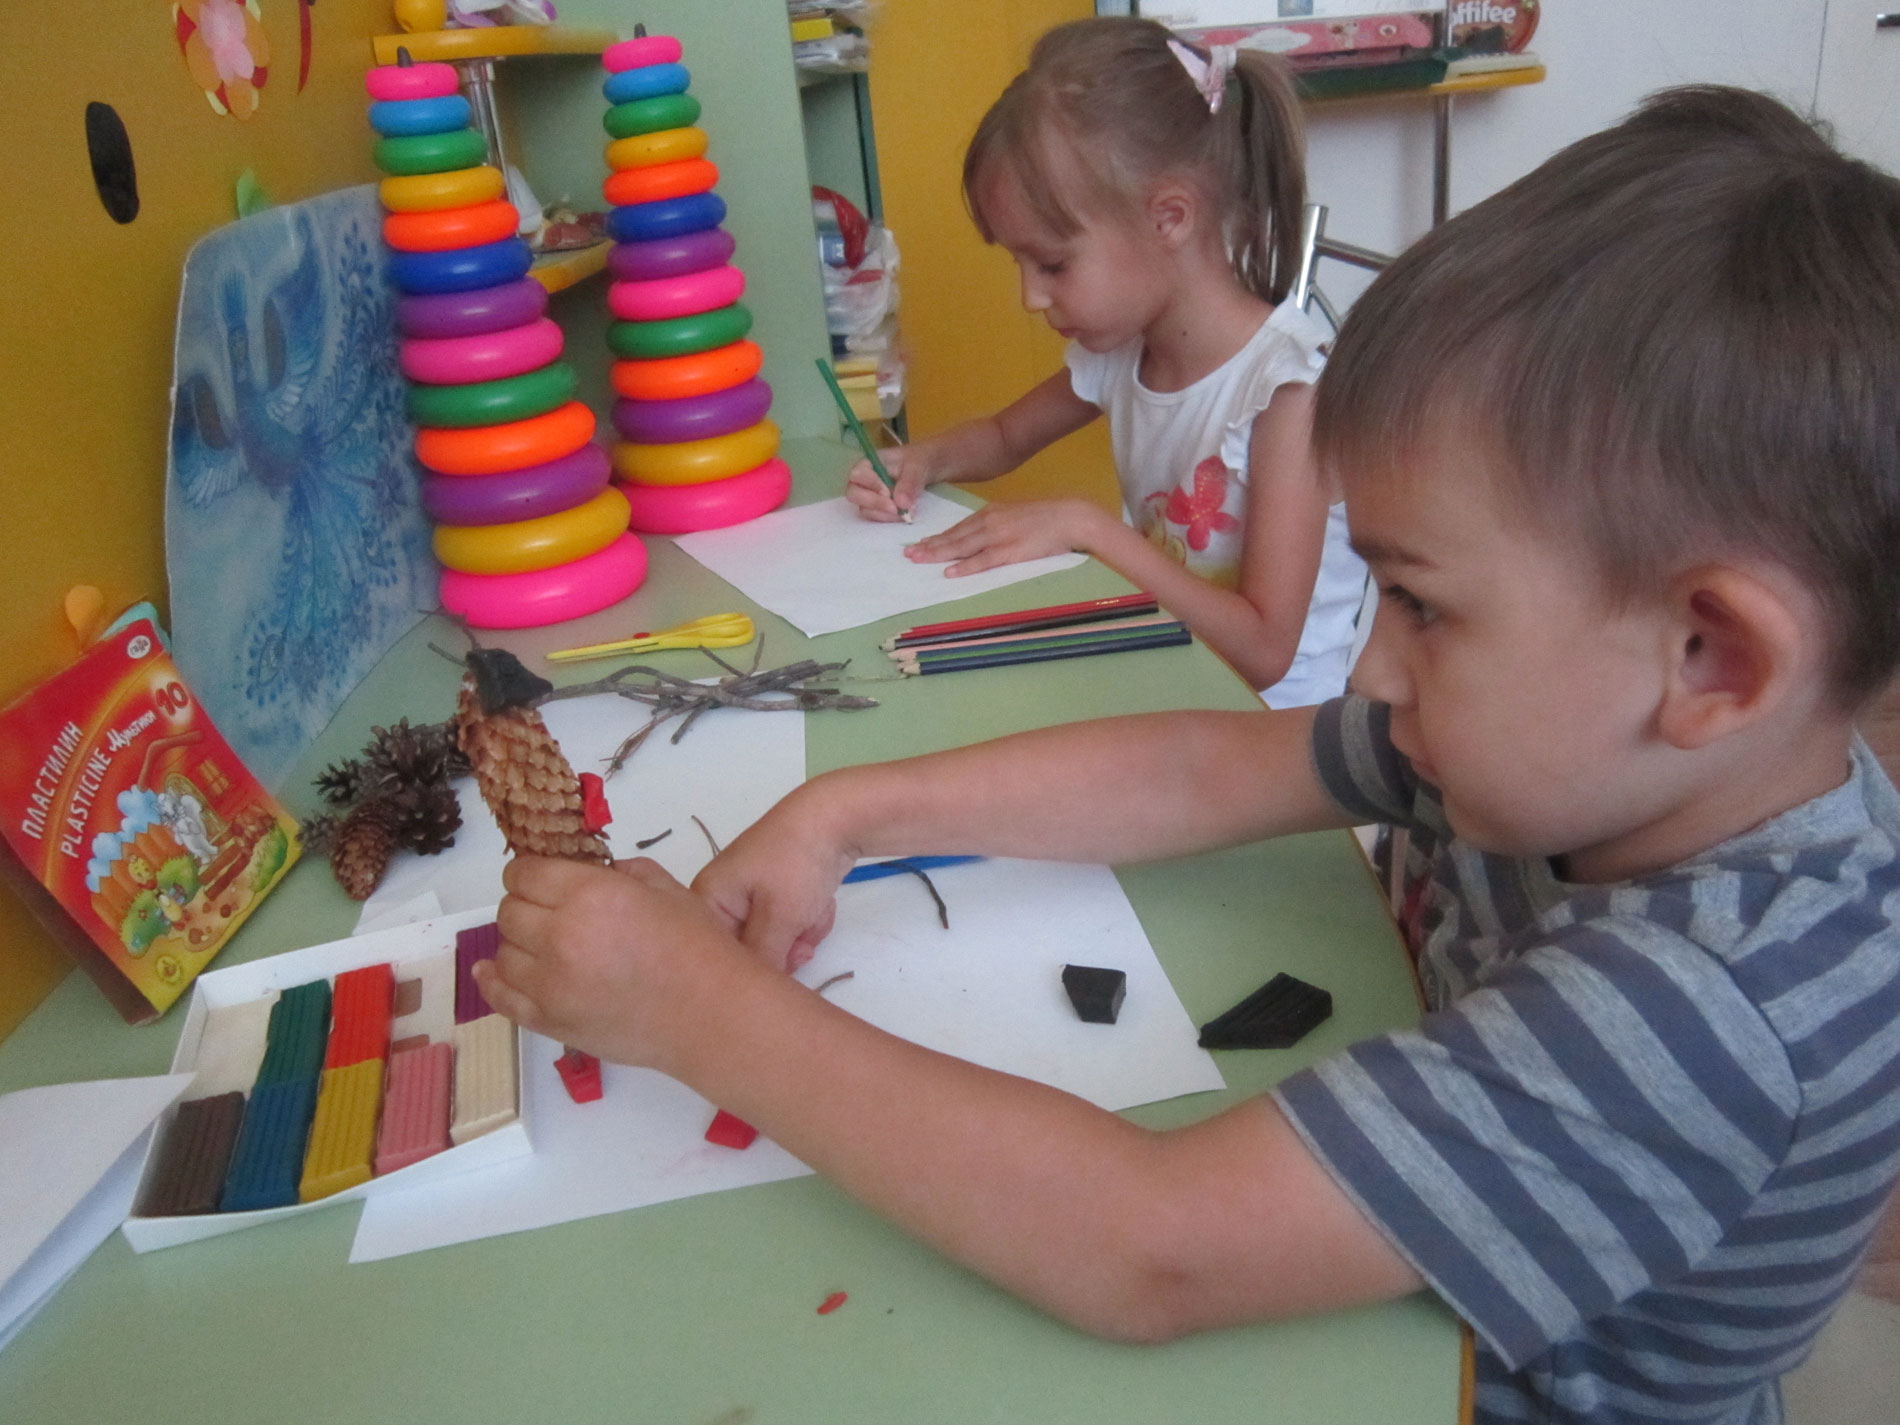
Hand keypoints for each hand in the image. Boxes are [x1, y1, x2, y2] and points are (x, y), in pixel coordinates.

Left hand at [477, 855, 744, 1070]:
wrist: (711, 1016)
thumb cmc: (699, 947)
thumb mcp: (664, 888)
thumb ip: (619, 872)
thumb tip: (589, 873)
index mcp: (589, 895)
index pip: (524, 873)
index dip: (533, 873)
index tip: (547, 879)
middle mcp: (559, 936)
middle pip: (508, 911)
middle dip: (526, 905)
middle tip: (553, 913)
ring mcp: (549, 985)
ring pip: (502, 953)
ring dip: (519, 944)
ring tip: (547, 948)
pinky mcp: (549, 1021)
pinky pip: (501, 997)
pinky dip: (493, 981)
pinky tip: (494, 971)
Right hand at [692, 805, 856, 971]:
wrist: (836, 818)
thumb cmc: (796, 864)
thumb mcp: (779, 919)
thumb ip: (764, 961)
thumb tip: (752, 992)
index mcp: (707, 899)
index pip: (717, 956)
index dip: (751, 969)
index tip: (780, 970)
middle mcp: (722, 898)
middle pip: (748, 950)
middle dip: (783, 947)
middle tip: (803, 941)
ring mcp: (751, 894)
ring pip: (774, 941)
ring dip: (801, 933)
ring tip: (813, 913)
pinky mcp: (777, 893)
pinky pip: (789, 925)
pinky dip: (807, 919)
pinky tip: (820, 903)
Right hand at [845, 444, 930, 520]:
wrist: (930, 468)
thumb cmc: (920, 460)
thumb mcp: (917, 466)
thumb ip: (909, 482)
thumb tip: (900, 504)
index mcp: (870, 463)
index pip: (857, 475)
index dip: (870, 485)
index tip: (888, 493)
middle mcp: (865, 480)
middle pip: (854, 494)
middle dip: (874, 504)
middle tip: (896, 509)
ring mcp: (870, 496)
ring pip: (865, 509)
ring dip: (884, 514)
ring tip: (905, 512)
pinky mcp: (879, 509)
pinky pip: (876, 518)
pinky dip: (889, 520)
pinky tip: (904, 516)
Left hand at [902, 499, 1100, 575]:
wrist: (1070, 517)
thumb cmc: (1047, 519)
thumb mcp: (1016, 515)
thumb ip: (998, 524)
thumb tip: (982, 536)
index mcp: (991, 512)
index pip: (958, 527)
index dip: (937, 536)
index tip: (919, 543)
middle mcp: (989, 522)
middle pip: (953, 536)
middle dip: (929, 545)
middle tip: (907, 554)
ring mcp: (998, 536)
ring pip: (961, 546)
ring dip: (938, 554)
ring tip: (918, 560)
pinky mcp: (1010, 551)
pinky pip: (982, 560)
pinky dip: (964, 566)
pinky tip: (949, 571)